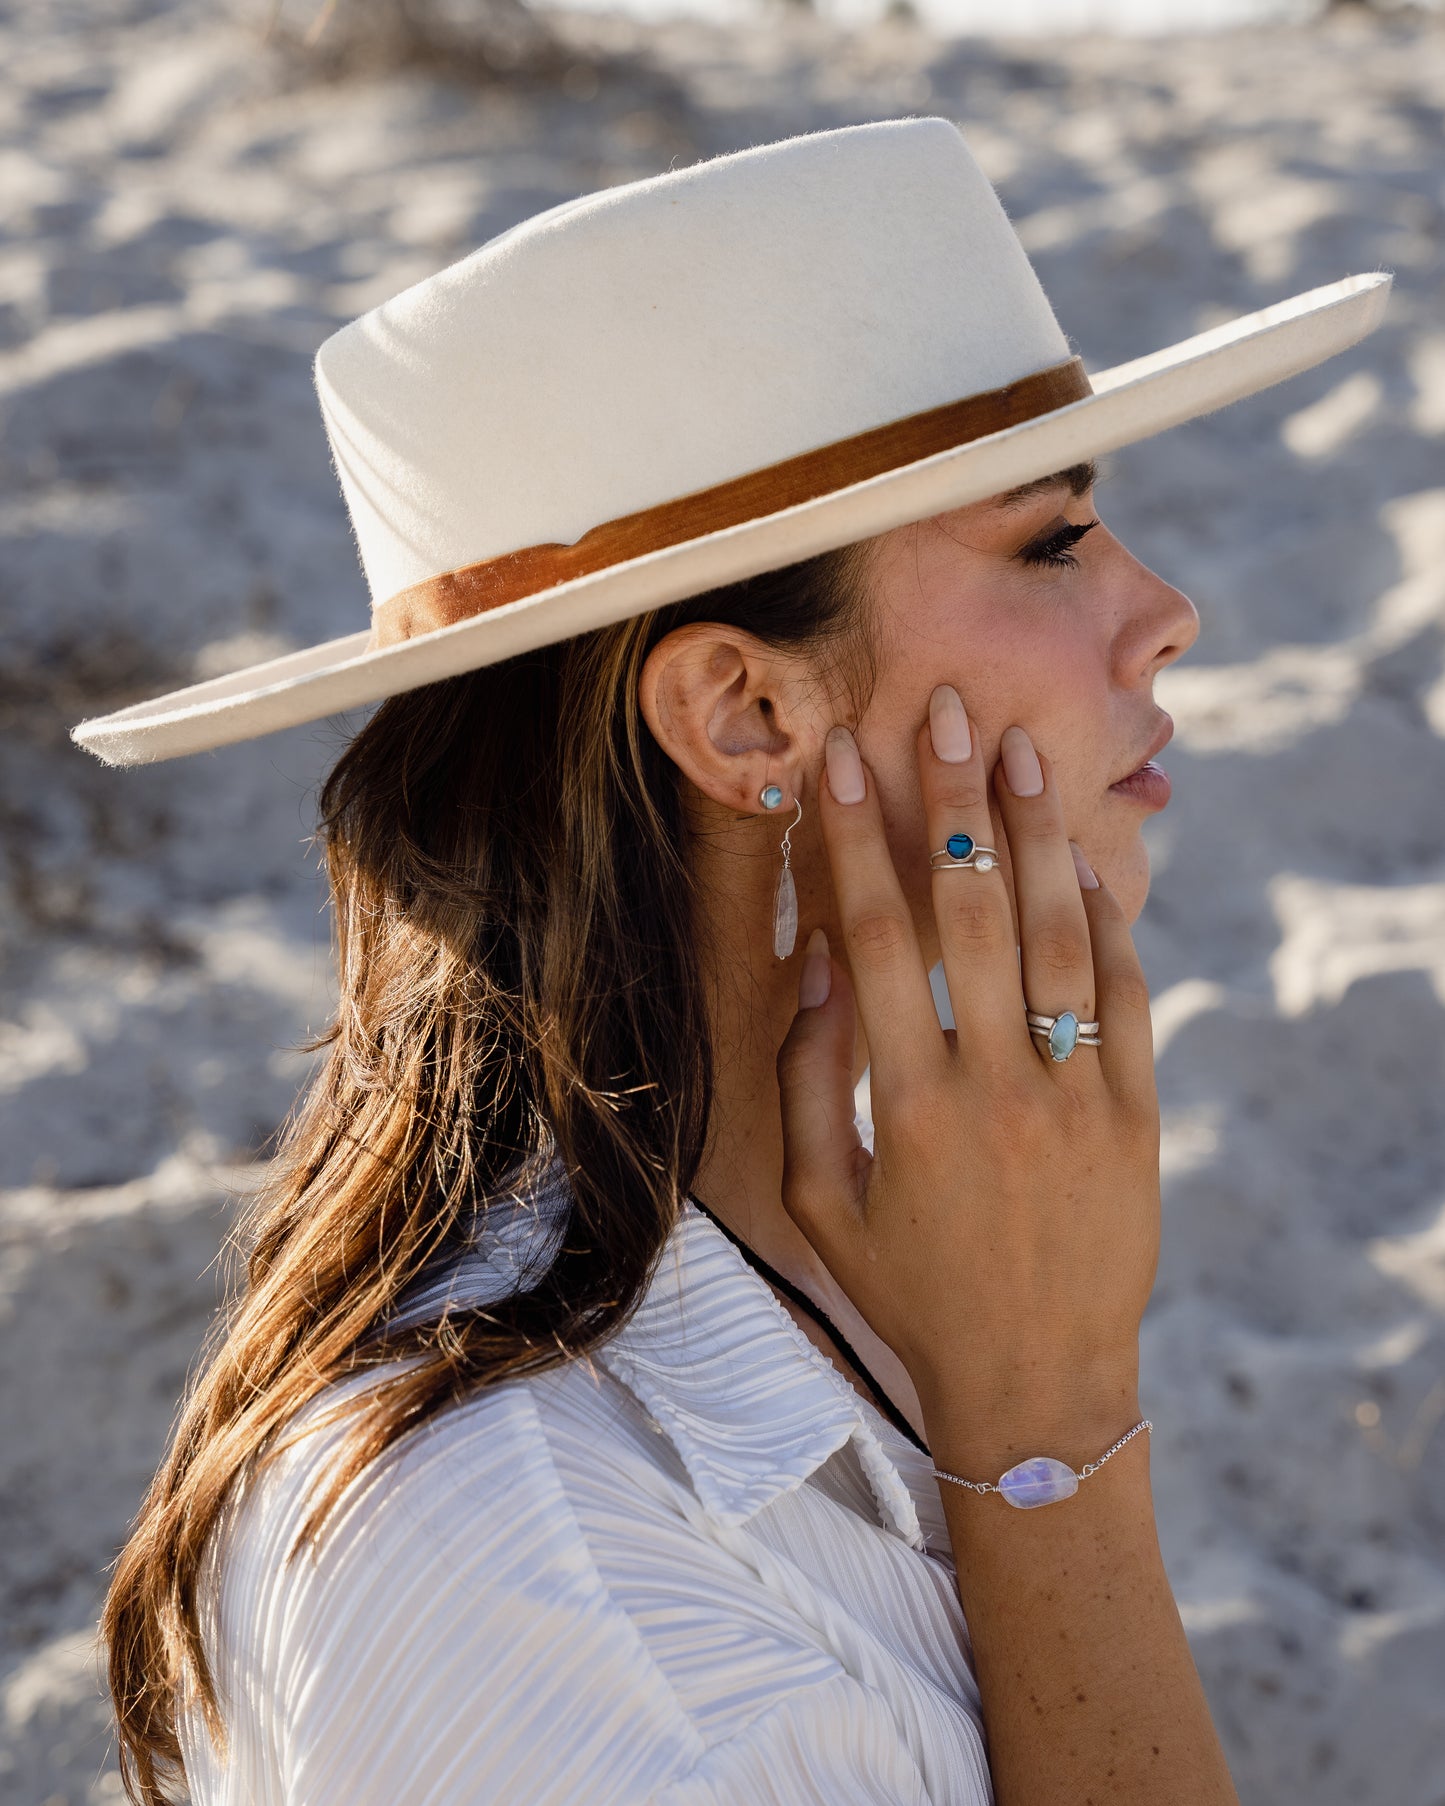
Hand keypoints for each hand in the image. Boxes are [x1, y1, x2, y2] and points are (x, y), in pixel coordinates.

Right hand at [775, 687, 1160, 1468]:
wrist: (1036, 1382)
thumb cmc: (909, 1290)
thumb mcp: (822, 1202)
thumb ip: (813, 1080)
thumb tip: (820, 962)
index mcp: (908, 1108)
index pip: (877, 941)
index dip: (856, 842)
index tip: (844, 762)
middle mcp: (997, 1090)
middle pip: (975, 914)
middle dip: (953, 802)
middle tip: (945, 711)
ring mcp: (1079, 1099)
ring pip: (1063, 937)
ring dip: (1039, 834)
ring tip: (1021, 750)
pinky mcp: (1139, 1116)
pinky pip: (1127, 996)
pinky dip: (1110, 920)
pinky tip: (1089, 857)